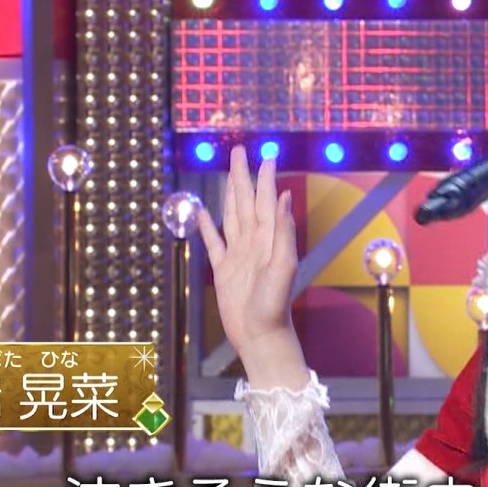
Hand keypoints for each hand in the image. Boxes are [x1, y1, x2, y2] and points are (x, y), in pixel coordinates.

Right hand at [198, 146, 300, 378]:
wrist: (260, 334)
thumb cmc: (275, 304)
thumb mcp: (283, 265)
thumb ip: (283, 231)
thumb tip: (284, 196)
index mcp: (269, 238)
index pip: (265, 200)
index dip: (264, 177)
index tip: (265, 155)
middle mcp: (254, 242)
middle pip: (246, 201)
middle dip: (242, 176)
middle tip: (239, 151)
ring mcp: (238, 254)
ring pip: (231, 215)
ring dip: (229, 194)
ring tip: (227, 173)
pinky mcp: (224, 270)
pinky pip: (214, 242)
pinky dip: (207, 226)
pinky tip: (203, 212)